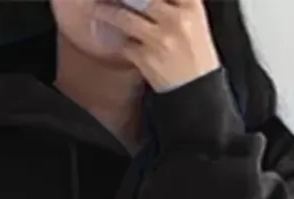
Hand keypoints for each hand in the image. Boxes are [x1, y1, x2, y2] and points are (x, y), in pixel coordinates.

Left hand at [94, 0, 220, 94]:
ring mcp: (160, 39)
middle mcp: (176, 19)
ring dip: (106, 11)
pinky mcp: (146, 59)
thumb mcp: (195, 22)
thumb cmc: (197, 57)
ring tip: (96, 8)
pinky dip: (117, 40)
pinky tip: (113, 37)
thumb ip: (176, 4)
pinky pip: (124, 43)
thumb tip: (151, 0)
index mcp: (191, 6)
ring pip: (125, 17)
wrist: (198, 93)